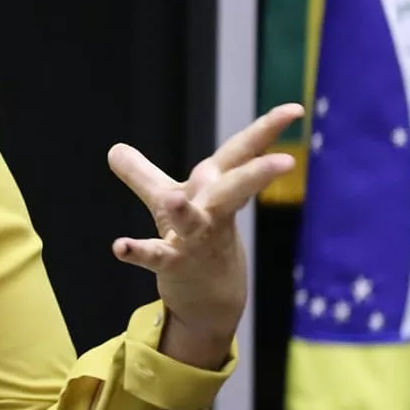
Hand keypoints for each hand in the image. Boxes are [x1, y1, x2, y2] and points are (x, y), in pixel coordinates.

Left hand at [105, 103, 304, 367]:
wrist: (208, 301)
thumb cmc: (195, 242)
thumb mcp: (167, 203)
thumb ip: (143, 176)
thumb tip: (114, 149)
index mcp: (214, 187)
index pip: (243, 153)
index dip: (268, 129)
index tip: (296, 109)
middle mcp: (211, 211)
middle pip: (236, 187)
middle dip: (258, 173)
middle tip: (286, 161)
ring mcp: (196, 239)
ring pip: (195, 222)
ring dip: (185, 211)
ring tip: (174, 199)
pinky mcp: (176, 264)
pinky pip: (157, 257)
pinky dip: (138, 251)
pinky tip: (120, 247)